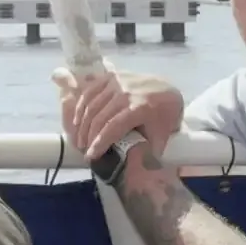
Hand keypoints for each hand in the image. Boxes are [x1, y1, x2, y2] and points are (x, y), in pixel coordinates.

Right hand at [52, 67, 184, 177]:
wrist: (168, 90)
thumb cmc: (165, 115)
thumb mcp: (162, 135)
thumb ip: (149, 152)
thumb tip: (138, 168)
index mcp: (139, 108)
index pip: (113, 127)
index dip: (99, 143)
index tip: (90, 156)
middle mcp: (125, 93)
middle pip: (99, 117)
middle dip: (88, 136)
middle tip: (84, 150)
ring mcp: (116, 82)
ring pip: (91, 104)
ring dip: (82, 124)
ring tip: (80, 139)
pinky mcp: (110, 76)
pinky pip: (90, 91)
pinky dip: (81, 106)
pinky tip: (77, 120)